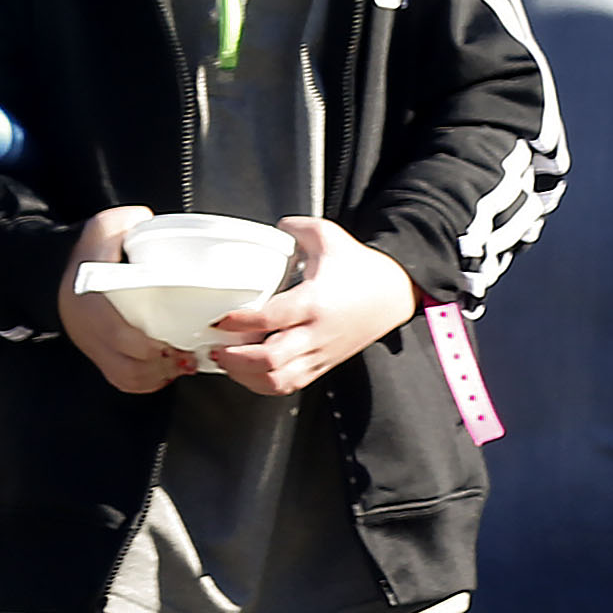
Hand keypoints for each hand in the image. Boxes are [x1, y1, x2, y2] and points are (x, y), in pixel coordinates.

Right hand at [59, 203, 189, 395]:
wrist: (55, 268)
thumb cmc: (88, 247)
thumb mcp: (106, 226)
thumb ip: (128, 223)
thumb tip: (149, 223)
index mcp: (88, 300)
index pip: (119, 334)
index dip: (148, 346)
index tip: (175, 342)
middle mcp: (87, 329)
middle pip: (126, 364)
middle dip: (162, 364)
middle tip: (192, 352)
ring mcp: (91, 344)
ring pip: (124, 377)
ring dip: (157, 376)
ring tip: (185, 362)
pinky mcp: (97, 352)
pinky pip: (119, 379)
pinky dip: (145, 382)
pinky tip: (167, 371)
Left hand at [206, 217, 419, 396]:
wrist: (397, 292)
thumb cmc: (364, 268)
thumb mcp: (332, 238)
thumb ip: (300, 230)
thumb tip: (277, 227)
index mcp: (314, 301)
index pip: (268, 318)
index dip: (237, 321)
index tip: (219, 319)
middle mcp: (316, 332)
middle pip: (269, 359)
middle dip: (234, 357)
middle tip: (216, 345)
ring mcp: (319, 352)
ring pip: (276, 380)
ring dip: (245, 376)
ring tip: (227, 361)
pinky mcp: (323, 364)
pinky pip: (288, 385)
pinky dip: (262, 384)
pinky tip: (248, 372)